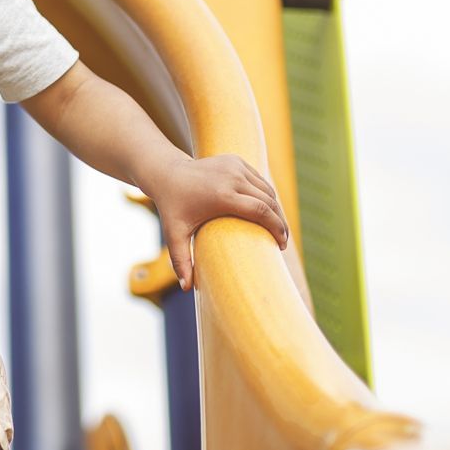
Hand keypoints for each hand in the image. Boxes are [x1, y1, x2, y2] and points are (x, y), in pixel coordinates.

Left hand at [150, 154, 288, 290]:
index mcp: (222, 195)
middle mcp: (232, 177)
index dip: (277, 228)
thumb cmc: (172, 207)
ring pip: (267, 189)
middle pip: (269, 201)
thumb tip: (187, 289)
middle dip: (280, 222)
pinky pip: (259, 179)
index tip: (282, 245)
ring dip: (276, 208)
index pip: (261, 211)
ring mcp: (235, 166)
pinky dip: (266, 195)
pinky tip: (267, 211)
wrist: (167, 173)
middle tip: (282, 241)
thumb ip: (181, 261)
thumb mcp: (174, 234)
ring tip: (277, 228)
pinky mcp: (236, 160)